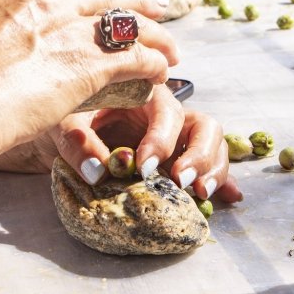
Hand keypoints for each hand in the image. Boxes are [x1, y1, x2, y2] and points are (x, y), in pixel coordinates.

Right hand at [0, 0, 176, 157]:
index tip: (104, 2)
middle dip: (134, 1)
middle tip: (158, 7)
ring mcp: (67, 28)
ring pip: (126, 24)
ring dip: (154, 37)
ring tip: (170, 49)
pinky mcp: (88, 62)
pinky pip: (134, 57)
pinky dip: (152, 65)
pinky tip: (161, 73)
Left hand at [50, 85, 242, 202]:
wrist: (70, 127)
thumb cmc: (71, 118)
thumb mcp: (64, 124)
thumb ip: (77, 142)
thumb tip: (98, 172)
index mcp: (145, 96)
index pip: (167, 112)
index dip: (161, 140)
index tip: (143, 168)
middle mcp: (170, 114)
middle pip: (204, 126)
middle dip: (198, 156)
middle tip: (180, 182)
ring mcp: (182, 136)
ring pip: (215, 143)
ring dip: (214, 168)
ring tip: (201, 194)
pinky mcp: (185, 156)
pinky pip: (213, 163)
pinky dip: (222, 179)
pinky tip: (228, 196)